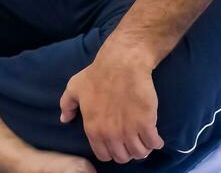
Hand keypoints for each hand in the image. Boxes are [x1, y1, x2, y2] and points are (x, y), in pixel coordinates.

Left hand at [59, 40, 163, 163]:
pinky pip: (153, 143)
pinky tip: (156, 138)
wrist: (122, 62)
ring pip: (139, 153)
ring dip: (143, 149)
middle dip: (128, 152)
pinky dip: (156, 142)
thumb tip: (64, 119)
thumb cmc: (98, 73)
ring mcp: (129, 130)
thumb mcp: (75, 86)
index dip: (111, 150)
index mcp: (93, 129)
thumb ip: (67, 105)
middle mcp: (111, 134)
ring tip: (145, 140)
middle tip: (132, 141)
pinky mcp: (146, 123)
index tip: (118, 144)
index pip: (104, 155)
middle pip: (123, 157)